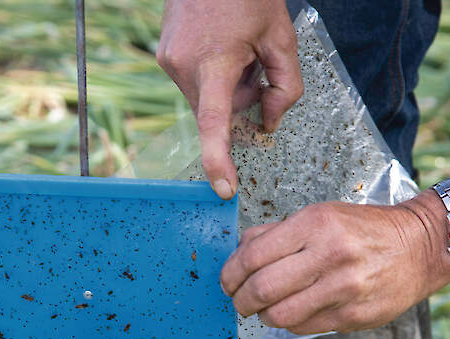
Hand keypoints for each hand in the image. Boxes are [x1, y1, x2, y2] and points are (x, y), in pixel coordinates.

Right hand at [157, 0, 302, 198]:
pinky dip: (212, 77)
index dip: (219, 160)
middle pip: (217, 112)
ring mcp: (169, 61)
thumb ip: (285, 89)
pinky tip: (221, 46)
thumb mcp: (282, 39)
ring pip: (205, 100)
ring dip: (225, 88)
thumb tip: (269, 124)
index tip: (223, 189)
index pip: (214, 123)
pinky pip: (193, 84)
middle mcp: (183, 65)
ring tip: (236, 50)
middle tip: (254, 65)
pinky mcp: (164, 56)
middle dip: (239, 101)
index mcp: (214, 61)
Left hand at [220, 197, 449, 333]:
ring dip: (263, 316)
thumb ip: (276, 234)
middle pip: (262, 290)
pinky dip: (290, 323)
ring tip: (264, 309)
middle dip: (240, 300)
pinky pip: (304, 327)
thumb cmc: (362, 229)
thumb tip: (238, 254)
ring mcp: (344, 289)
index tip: (228, 282)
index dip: (231, 274)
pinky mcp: (354, 316)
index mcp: (316, 224)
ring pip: (280, 316)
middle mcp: (330, 256)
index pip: (253, 256)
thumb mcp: (320, 215)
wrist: (420, 245)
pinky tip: (294, 311)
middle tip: (239, 301)